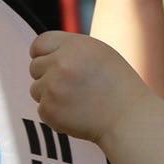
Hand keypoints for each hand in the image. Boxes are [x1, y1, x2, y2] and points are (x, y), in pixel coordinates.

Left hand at [29, 31, 151, 144]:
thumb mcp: (101, 55)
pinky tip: (77, 114)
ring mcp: (53, 87)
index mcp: (76, 46)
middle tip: (72, 87)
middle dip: (48, 76)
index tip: (50, 64)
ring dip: (51, 96)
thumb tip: (42, 54)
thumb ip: (72, 50)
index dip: (43, 54)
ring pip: (36, 89)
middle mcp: (61, 63)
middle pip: (35, 67)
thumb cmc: (119, 87)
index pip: (40, 43)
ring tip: (78, 101)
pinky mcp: (49, 109)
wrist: (128, 119)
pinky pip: (42, 109)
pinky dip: (55, 114)